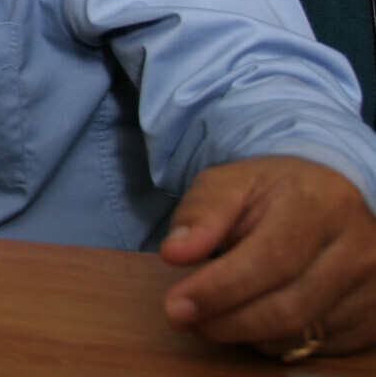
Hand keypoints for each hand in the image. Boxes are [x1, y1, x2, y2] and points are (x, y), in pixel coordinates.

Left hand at [160, 156, 375, 357]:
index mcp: (320, 205)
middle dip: (225, 321)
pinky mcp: (375, 318)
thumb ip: (201, 213)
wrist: (335, 196)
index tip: (176, 305)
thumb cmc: (276, 191)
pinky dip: (276, 341)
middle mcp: (357, 248)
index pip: (270, 260)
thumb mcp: (232, 183)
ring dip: (245, 334)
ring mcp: (372, 287)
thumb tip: (175, 252)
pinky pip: (319, 347)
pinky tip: (251, 319)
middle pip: (287, 307)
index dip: (220, 289)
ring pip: (302, 333)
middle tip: (182, 319)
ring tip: (210, 316)